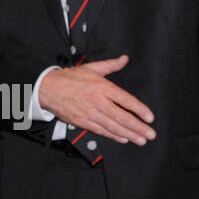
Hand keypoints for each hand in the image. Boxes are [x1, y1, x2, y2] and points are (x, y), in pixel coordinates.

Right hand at [38, 54, 155, 144]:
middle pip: (122, 116)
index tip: (149, 117)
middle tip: (150, 134)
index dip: (139, 109)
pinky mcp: (83, 122)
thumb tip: (124, 59)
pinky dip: (113, 135)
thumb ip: (111, 65)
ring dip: (129, 134)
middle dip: (138, 127)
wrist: (48, 88)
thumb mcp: (92, 68)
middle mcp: (98, 101)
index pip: (126, 100)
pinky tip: (123, 138)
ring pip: (113, 126)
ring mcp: (90, 113)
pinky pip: (101, 130)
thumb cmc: (70, 78)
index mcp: (102, 87)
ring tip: (141, 140)